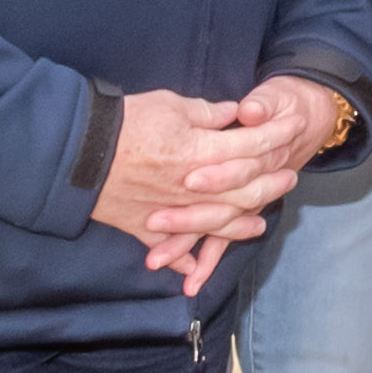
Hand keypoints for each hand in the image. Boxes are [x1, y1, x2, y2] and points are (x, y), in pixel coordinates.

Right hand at [99, 84, 313, 291]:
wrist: (77, 151)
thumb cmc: (125, 121)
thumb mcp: (170, 105)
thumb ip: (206, 113)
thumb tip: (234, 114)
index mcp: (199, 152)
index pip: (249, 145)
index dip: (275, 134)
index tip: (294, 127)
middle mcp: (192, 187)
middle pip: (243, 191)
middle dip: (270, 183)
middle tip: (289, 178)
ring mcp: (171, 212)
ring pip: (216, 223)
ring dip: (242, 224)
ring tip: (259, 223)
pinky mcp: (145, 227)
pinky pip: (171, 249)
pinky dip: (186, 260)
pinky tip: (198, 267)